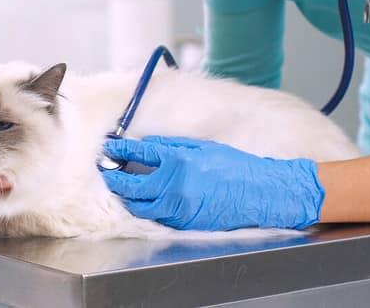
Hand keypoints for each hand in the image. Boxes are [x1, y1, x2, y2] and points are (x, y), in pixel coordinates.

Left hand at [101, 136, 323, 230]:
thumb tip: (146, 146)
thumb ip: (172, 147)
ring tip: (122, 186)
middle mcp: (175, 187)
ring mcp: (179, 209)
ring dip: (128, 196)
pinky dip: (147, 207)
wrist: (260, 194)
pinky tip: (144, 199)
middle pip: (132, 186)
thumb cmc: (236, 167)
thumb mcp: (203, 148)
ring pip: (140, 206)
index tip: (110, 147)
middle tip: (108, 170)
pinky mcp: (184, 224)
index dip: (121, 150)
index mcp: (179, 162)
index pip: (140, 155)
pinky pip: (157, 216)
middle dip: (115, 178)